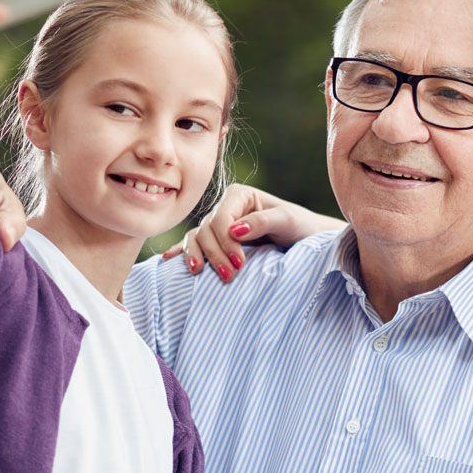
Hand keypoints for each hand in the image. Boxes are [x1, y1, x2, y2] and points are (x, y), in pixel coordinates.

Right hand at [161, 183, 337, 281]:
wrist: (303, 239)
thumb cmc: (298, 226)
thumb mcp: (286, 220)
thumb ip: (262, 222)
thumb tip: (235, 229)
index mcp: (239, 196)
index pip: (221, 218)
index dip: (226, 241)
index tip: (239, 263)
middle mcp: (225, 208)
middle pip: (208, 231)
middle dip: (215, 254)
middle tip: (230, 277)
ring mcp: (218, 224)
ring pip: (197, 238)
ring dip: (197, 256)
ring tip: (199, 273)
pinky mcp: (216, 240)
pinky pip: (194, 243)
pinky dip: (182, 251)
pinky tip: (168, 259)